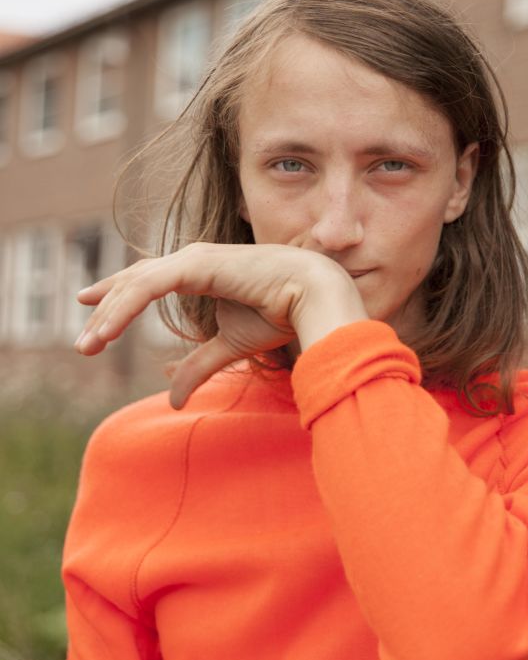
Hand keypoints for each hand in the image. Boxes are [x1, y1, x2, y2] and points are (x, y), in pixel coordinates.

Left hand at [74, 243, 367, 407]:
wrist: (311, 297)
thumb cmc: (279, 313)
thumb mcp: (228, 346)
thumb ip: (199, 366)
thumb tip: (173, 400)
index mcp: (198, 272)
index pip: (146, 280)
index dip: (117, 292)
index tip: (88, 304)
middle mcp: (191, 260)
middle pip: (134, 282)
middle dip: (105, 310)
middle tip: (83, 345)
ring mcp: (192, 259)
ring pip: (135, 284)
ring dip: (108, 316)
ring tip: (88, 346)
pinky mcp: (196, 265)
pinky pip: (148, 287)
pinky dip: (123, 309)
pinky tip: (106, 331)